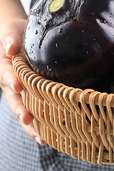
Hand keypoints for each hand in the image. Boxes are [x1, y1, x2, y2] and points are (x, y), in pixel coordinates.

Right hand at [0, 19, 46, 144]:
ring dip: (32, 125)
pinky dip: (42, 122)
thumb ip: (10, 39)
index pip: (8, 75)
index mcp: (6, 67)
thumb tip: (10, 48)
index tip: (18, 86)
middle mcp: (12, 82)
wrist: (21, 37)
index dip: (12, 80)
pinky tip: (50, 134)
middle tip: (28, 120)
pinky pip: (35, 109)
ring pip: (25, 110)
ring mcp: (22, 91)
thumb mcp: (12, 32)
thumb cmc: (16, 34)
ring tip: (42, 138)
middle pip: (15, 99)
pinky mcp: (32, 94)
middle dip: (21, 110)